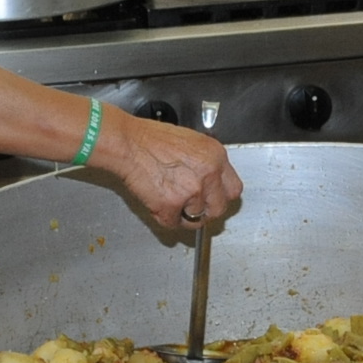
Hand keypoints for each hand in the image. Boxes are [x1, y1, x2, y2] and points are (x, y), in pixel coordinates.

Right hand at [92, 110, 242, 228]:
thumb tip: (211, 181)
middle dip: (206, 211)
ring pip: (196, 220)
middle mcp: (209, 174)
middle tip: (191, 205)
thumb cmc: (151, 139)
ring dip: (183, 215)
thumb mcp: (191, 142)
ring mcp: (192, 192)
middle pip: (219, 208)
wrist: (128, 143)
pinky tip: (158, 201)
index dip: (221, 196)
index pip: (234, 189)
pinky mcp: (172, 206)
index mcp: (216, 156)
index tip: (214, 199)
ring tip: (169, 198)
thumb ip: (206, 163)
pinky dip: (165, 218)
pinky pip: (173, 224)